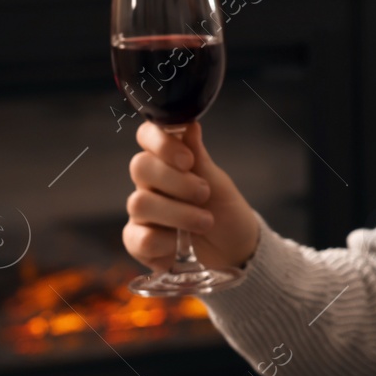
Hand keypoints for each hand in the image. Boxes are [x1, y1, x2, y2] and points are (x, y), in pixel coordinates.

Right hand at [124, 120, 259, 272]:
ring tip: (206, 222)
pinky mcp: (139, 242)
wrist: (236, 251)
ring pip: (139, 203)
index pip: (147, 136)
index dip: (160, 142)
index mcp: (167, 161)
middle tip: (204, 193)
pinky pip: (139, 237)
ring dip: (178, 213)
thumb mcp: (218, 183)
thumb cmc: (226, 211)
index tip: (187, 160)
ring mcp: (142, 213)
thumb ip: (198, 156)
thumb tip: (189, 124)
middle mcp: (149, 184)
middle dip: (176, 180)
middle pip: (140, 167)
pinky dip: (166, 240)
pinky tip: (183, 243)